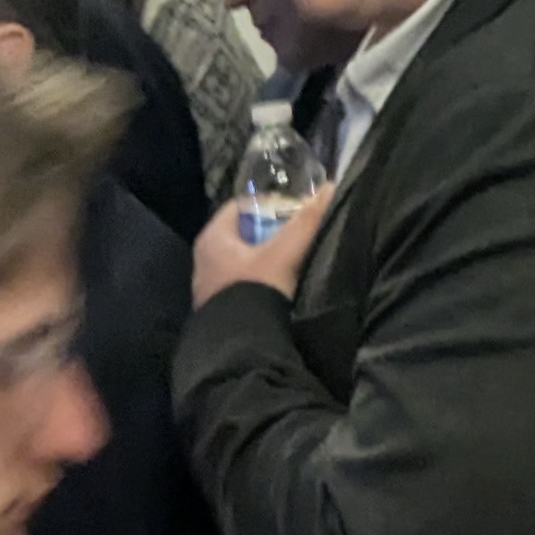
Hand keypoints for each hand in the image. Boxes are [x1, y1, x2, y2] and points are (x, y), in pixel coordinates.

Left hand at [192, 175, 331, 305]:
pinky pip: (242, 285)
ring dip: (265, 260)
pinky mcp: (219, 310)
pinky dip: (259, 282)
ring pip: (242, 262)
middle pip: (241, 235)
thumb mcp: (285, 252)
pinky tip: (281, 289)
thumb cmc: (256, 288)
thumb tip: (330, 188)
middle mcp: (204, 260)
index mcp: (212, 238)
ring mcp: (209, 288)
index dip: (267, 203)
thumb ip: (307, 221)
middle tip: (297, 236)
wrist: (239, 345)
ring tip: (294, 263)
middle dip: (269, 233)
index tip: (293, 210)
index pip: (239, 206)